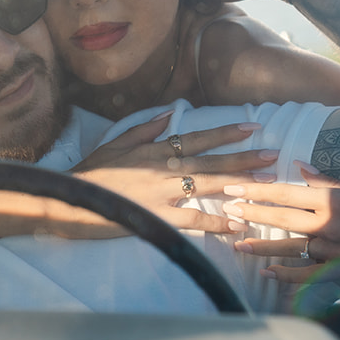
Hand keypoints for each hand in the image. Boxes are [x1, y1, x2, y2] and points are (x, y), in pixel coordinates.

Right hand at [0, 113, 276, 237]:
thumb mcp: (112, 145)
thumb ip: (142, 130)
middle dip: (244, 157)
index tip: (250, 127)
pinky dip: (216, 222)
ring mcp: (162, 191)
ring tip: (264, 184)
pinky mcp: (157, 216)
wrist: (67, 200)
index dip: (224, 133)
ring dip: (238, 184)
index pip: (195, 137)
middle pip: (211, 160)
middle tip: (272, 154)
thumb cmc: (87, 174)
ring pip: (207, 184)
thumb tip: (165, 114)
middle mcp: (162, 167)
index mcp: (153, 150)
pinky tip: (237, 225)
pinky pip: (193, 219)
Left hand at [225, 162, 339, 280]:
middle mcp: (329, 224)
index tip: (235, 187)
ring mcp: (335, 250)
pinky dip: (287, 276)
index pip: (285, 192)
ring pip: (289, 247)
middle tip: (227, 208)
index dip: (257, 189)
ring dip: (261, 246)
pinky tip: (269, 274)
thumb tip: (299, 168)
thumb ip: (327, 181)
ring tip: (237, 242)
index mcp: (332, 199)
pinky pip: (308, 276)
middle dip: (251, 212)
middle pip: (281, 217)